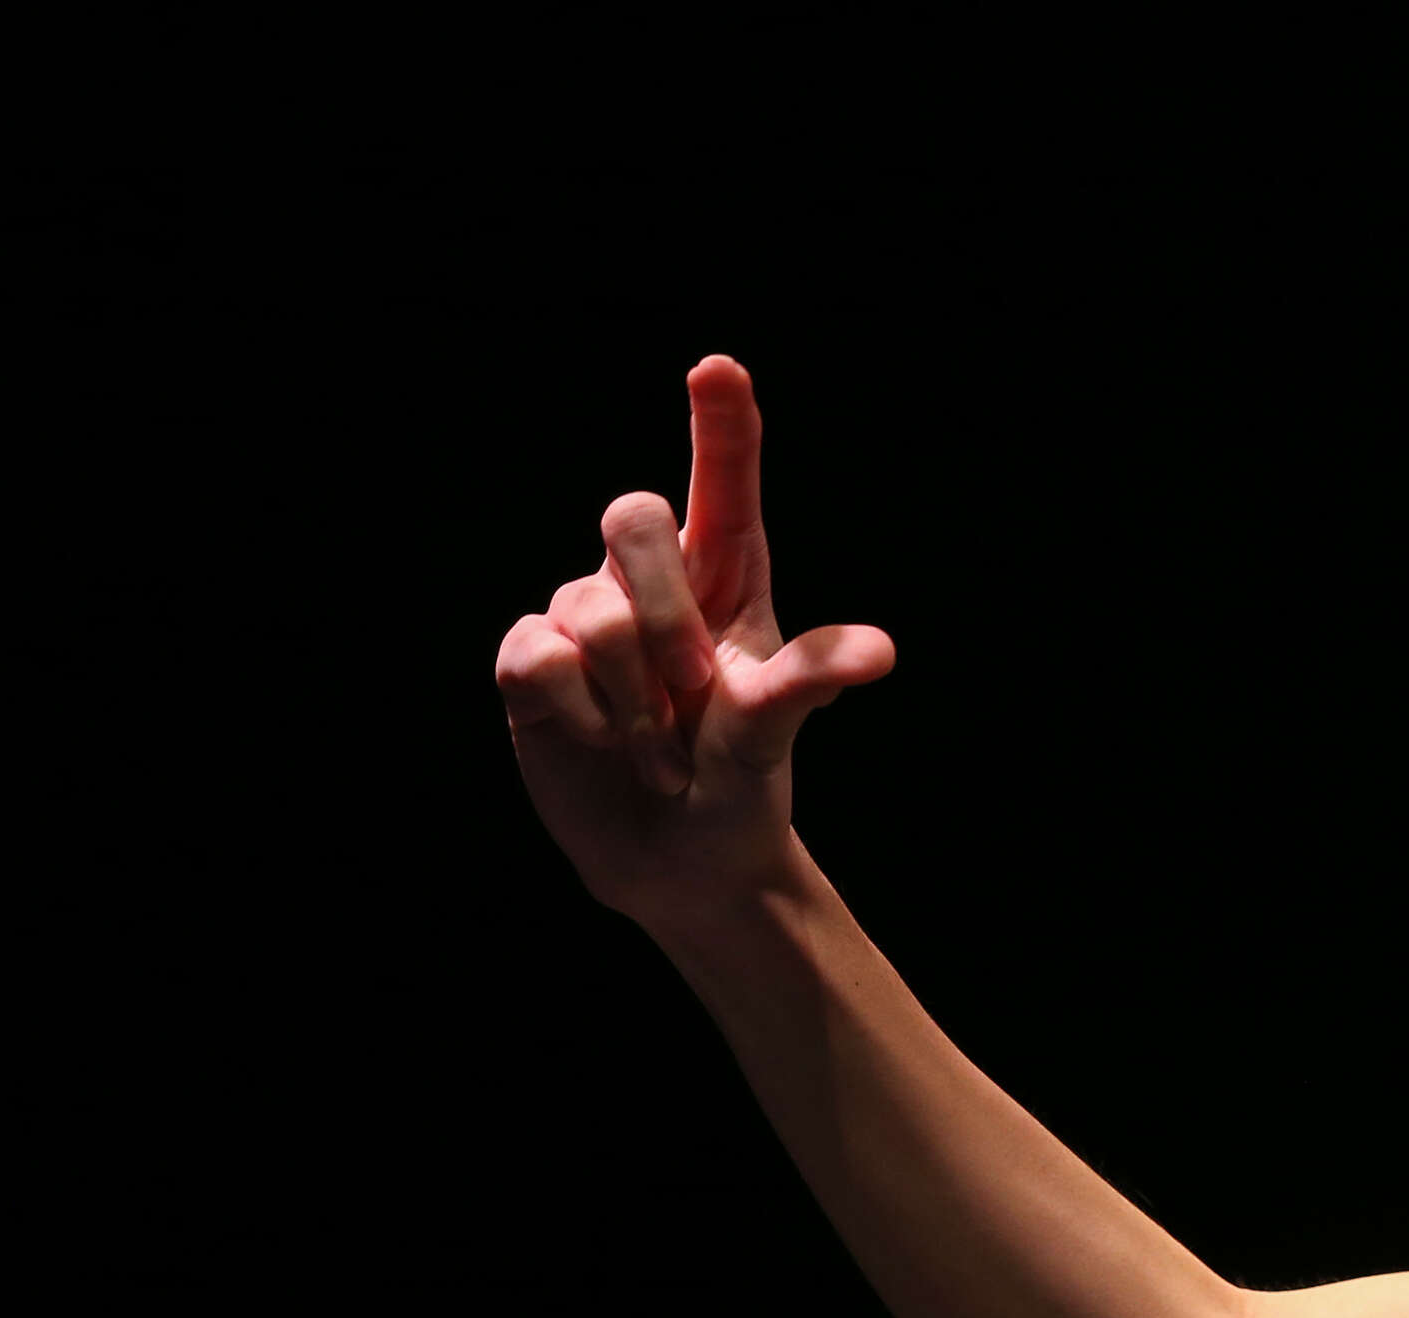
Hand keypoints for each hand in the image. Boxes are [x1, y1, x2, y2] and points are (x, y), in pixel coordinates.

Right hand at [493, 356, 895, 929]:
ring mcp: (583, 616)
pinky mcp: (529, 662)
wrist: (680, 860)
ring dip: (630, 695)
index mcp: (725, 581)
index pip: (722, 487)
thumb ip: (809, 680)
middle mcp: (651, 583)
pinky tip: (596, 741)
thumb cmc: (738, 784)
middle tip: (692, 691)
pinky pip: (534, 654)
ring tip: (655, 748)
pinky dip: (574, 711)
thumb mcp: (774, 734)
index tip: (718, 368)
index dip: (720, 425)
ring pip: (588, 607)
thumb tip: (879, 651)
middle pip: (629, 516)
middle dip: (664, 611)